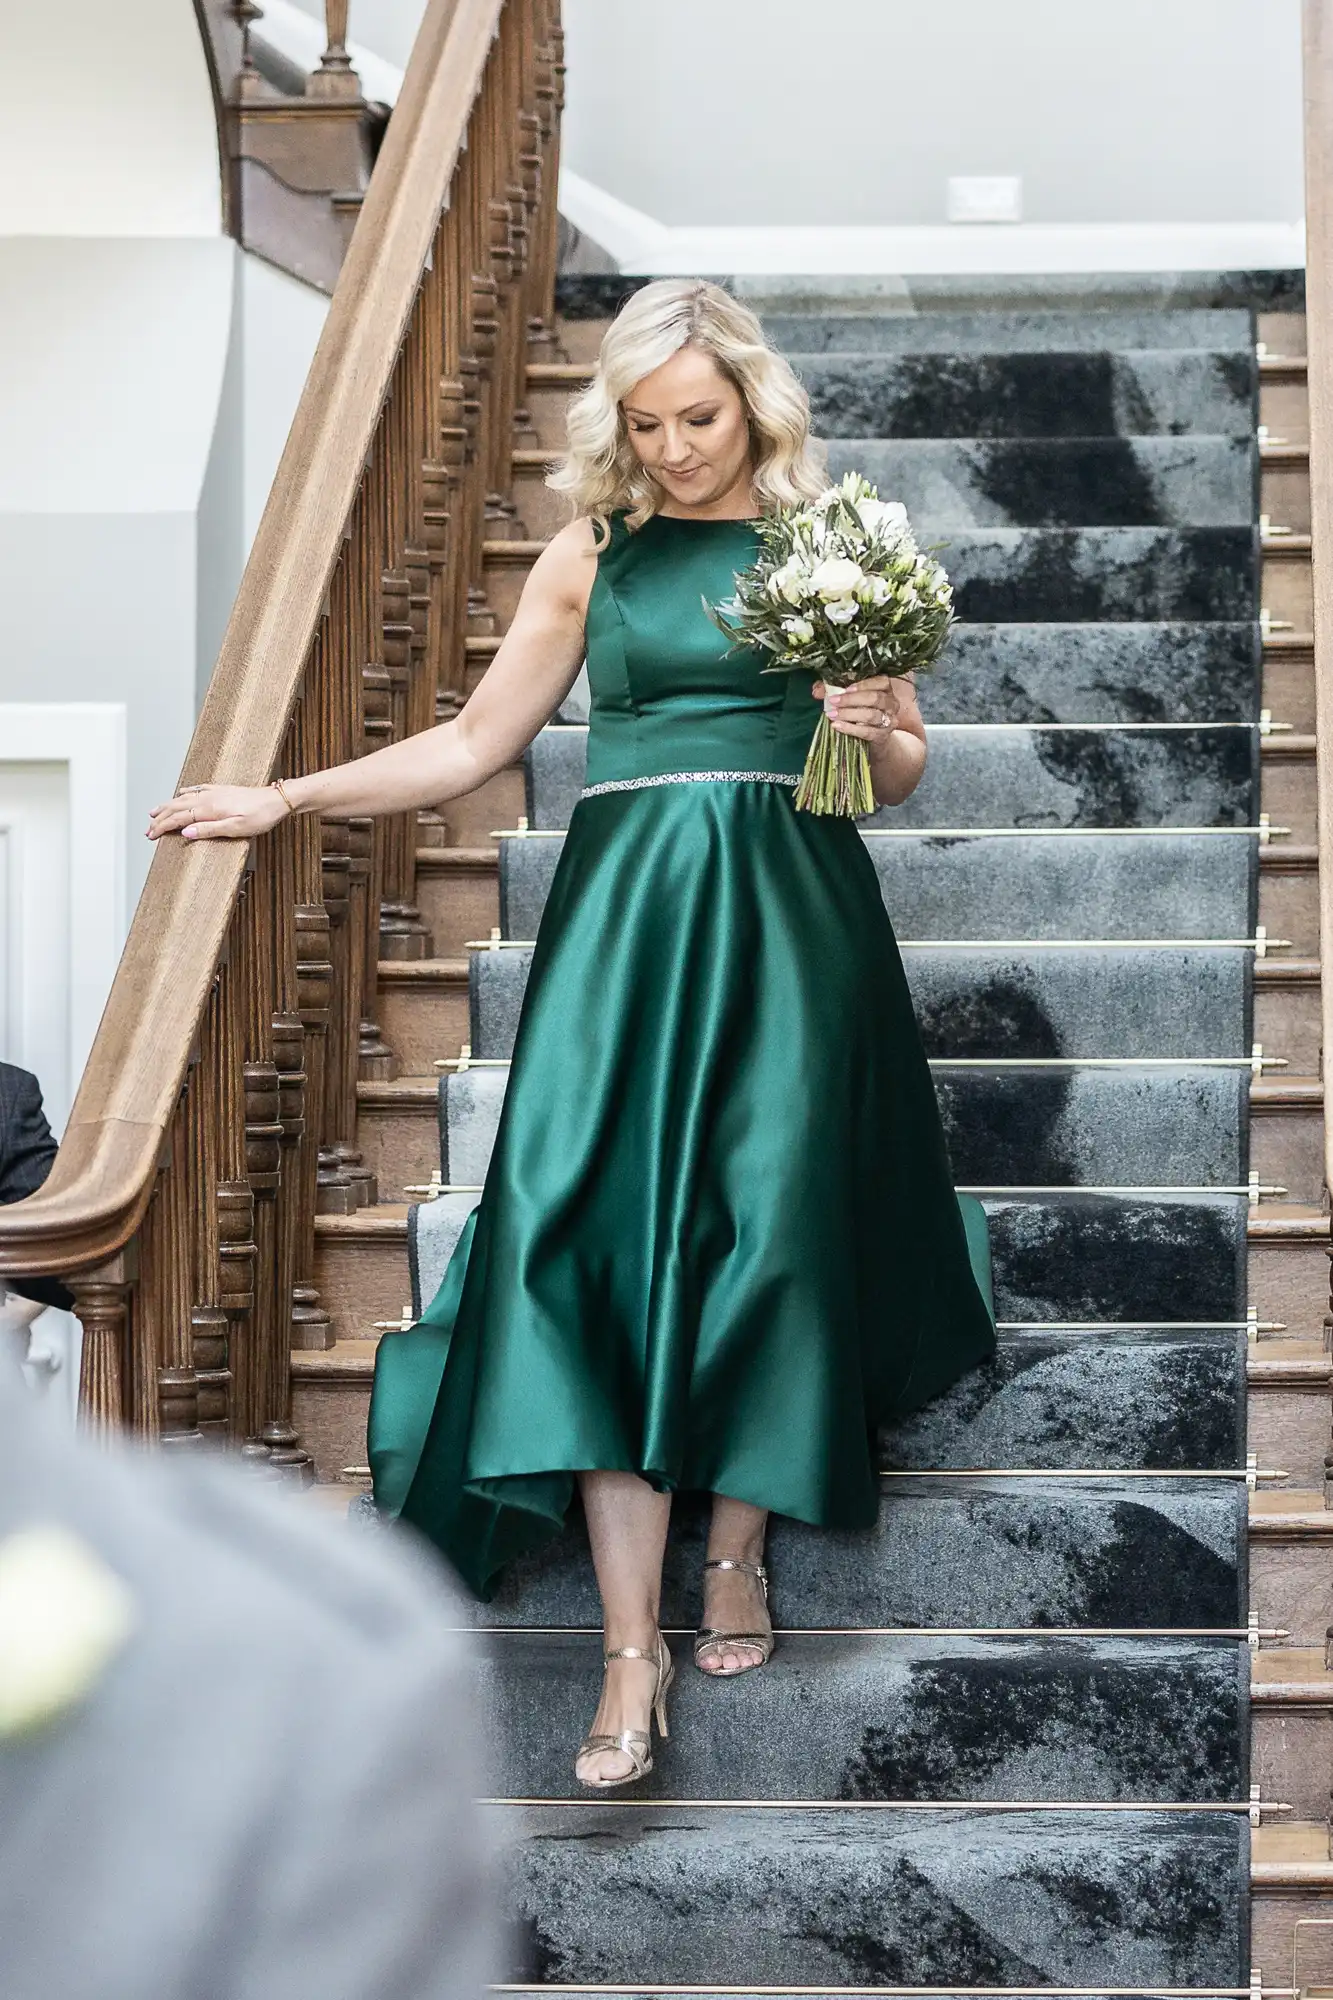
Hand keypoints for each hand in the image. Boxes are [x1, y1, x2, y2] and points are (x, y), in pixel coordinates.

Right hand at [146, 784, 290, 842]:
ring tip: (154, 812)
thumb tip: (185, 832)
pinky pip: (196, 789)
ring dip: (167, 806)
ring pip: (183, 797)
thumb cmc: (261, 816)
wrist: (277, 800)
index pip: (178, 818)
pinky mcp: (221, 790)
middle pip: (176, 807)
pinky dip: (184, 793)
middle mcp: (208, 797)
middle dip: (160, 818)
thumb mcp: (235, 829)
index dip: (162, 827)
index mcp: (209, 808)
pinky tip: (181, 793)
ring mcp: (214, 792)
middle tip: (147, 829)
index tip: (150, 835)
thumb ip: (209, 830)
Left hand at [812, 673, 903, 740]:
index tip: (846, 688)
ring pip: (871, 715)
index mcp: (885, 688)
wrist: (872, 735)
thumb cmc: (860, 709)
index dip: (864, 684)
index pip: (881, 681)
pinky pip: (867, 732)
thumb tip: (816, 690)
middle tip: (833, 701)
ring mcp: (889, 720)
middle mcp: (891, 703)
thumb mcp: (849, 697)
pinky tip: (837, 726)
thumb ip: (833, 690)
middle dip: (852, 700)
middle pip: (875, 698)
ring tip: (832, 714)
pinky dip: (850, 729)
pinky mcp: (883, 736)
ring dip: (849, 714)